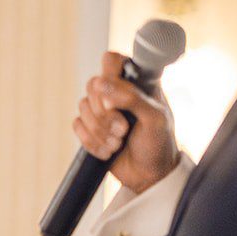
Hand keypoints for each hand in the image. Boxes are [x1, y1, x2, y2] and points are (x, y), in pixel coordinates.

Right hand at [73, 51, 179, 193]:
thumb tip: (103, 84)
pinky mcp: (91, 127)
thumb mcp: (155, 119)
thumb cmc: (159, 144)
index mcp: (137, 84)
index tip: (117, 94)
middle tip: (123, 127)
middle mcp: (118, 93)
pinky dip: (92, 141)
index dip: (109, 74)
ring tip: (119, 142)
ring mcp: (103, 110)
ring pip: (83, 107)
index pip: (113, 60)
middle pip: (93, 85)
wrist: (149, 175)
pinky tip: (109, 150)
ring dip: (100, 130)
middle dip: (104, 112)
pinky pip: (77, 125)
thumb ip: (132, 98)